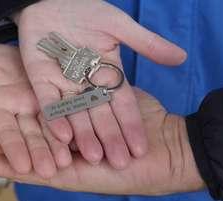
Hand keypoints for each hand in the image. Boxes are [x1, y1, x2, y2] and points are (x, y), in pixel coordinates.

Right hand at [0, 88, 204, 194]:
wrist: (161, 149)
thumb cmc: (137, 115)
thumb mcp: (106, 85)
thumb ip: (82, 82)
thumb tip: (64, 69)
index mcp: (52, 118)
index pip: (6, 117)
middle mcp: (45, 138)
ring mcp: (49, 155)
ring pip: (0, 150)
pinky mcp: (58, 171)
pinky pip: (21, 166)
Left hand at [14, 0, 187, 166]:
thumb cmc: (84, 10)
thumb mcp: (118, 26)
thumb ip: (145, 43)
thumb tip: (181, 57)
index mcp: (106, 74)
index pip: (121, 103)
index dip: (130, 124)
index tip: (141, 148)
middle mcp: (86, 84)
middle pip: (99, 114)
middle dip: (109, 137)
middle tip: (120, 162)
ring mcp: (63, 84)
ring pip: (75, 113)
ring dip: (84, 134)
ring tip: (94, 157)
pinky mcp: (40, 79)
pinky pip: (48, 101)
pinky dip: (56, 116)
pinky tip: (63, 135)